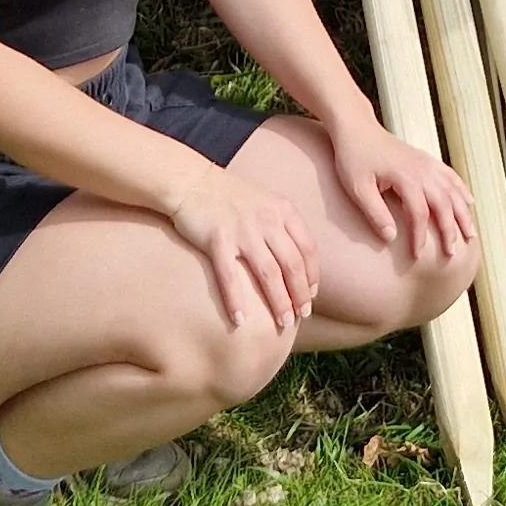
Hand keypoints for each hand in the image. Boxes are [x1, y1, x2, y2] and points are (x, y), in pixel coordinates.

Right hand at [168, 161, 319, 336]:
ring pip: (268, 273)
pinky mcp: (218, 240)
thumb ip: (282, 225)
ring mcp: (243, 230)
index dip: (312, 275)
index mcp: (283, 210)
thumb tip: (296, 260)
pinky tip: (241, 321)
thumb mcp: (266, 202)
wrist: (193, 182)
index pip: (308, 248)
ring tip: (283, 324)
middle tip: (301, 316)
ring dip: (278, 301)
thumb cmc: (230, 196)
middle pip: (292, 264)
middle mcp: (268, 220)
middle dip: (300, 294)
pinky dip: (236, 301)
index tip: (311, 296)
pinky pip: (230, 276)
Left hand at [328, 115, 476, 268]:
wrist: (357, 127)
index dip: (420, 236)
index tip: (417, 256)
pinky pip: (450, 176)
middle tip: (453, 252)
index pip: (419, 213)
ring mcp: (426, 163)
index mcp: (405, 177)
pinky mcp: (425, 159)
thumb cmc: (353, 158)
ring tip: (470, 233)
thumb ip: (375, 212)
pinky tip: (469, 202)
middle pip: (444, 203)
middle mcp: (421, 169)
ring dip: (463, 212)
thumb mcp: (357, 188)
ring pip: (452, 190)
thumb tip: (392, 237)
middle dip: (451, 229)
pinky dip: (462, 190)